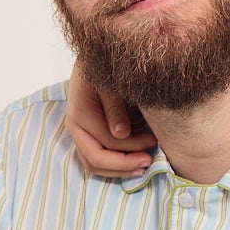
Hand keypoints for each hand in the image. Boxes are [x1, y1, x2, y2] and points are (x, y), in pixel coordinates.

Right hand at [65, 61, 155, 175]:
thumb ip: (114, 107)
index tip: (154, 141)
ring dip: (119, 170)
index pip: (107, 142)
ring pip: (93, 165)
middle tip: (149, 162)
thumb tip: (120, 134)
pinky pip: (95, 159)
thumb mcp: (111, 82)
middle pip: (96, 160)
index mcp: (80, 113)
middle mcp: (75, 127)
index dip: (132, 147)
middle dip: (124, 165)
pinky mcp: (85, 136)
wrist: (95, 59)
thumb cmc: (104, 67)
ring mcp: (78, 134)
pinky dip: (114, 165)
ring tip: (142, 167)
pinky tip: (132, 163)